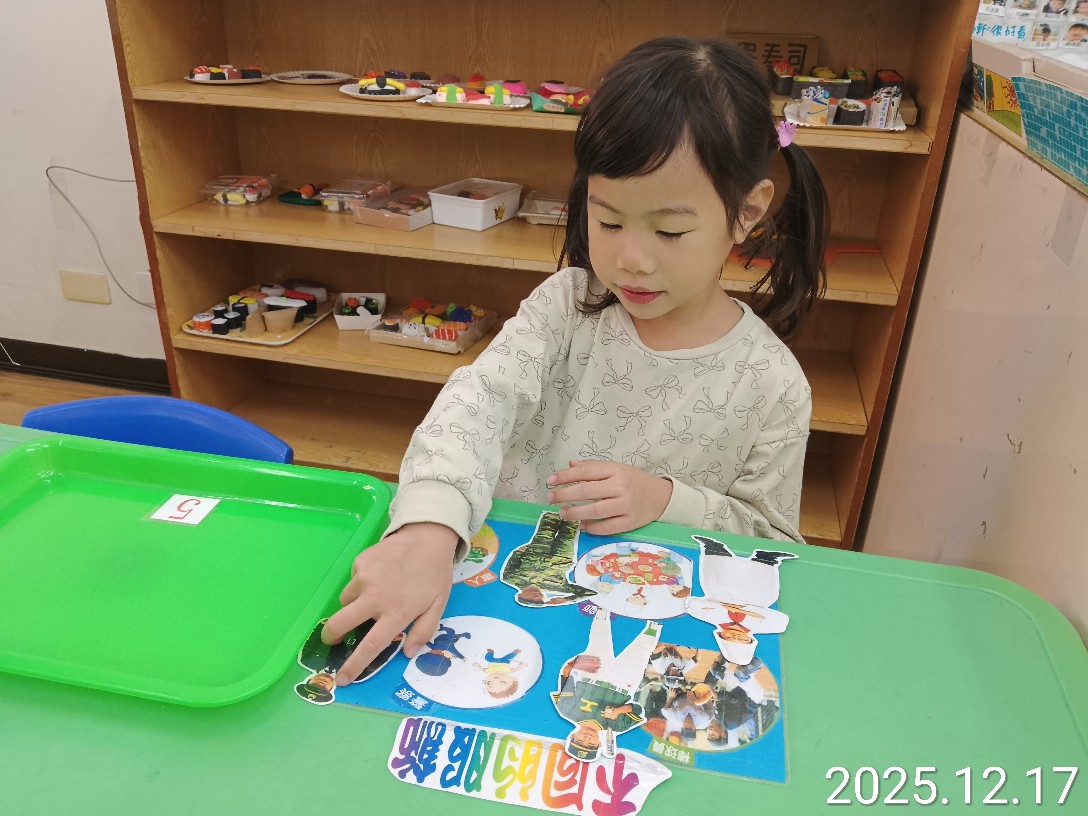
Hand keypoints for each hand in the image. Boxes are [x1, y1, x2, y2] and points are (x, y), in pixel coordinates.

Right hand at [321, 522, 457, 684]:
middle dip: (331, 636)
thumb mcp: (437, 606)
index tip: (341, 679)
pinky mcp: (360, 562)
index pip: (371, 645)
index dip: (354, 665)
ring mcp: (365, 578)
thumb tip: (407, 653)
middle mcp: (376, 598)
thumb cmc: (435, 575)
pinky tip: (378, 576)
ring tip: (372, 597)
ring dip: (352, 605)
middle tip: (332, 640)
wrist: (428, 536)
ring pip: (345, 600)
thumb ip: (423, 631)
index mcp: (396, 613)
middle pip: (341, 623)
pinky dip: (360, 584)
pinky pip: (353, 580)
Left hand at [546, 459, 672, 534]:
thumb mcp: (616, 468)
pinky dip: (594, 527)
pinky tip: (583, 526)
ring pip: (597, 510)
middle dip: (566, 495)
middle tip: (551, 498)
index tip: (551, 480)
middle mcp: (621, 486)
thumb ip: (593, 467)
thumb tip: (570, 465)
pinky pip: (609, 526)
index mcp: (616, 470)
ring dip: (576, 513)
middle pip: (588, 491)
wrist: (661, 496)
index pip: (586, 472)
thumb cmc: (634, 481)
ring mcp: (626, 505)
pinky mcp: (631, 521)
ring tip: (563, 513)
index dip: (566, 476)